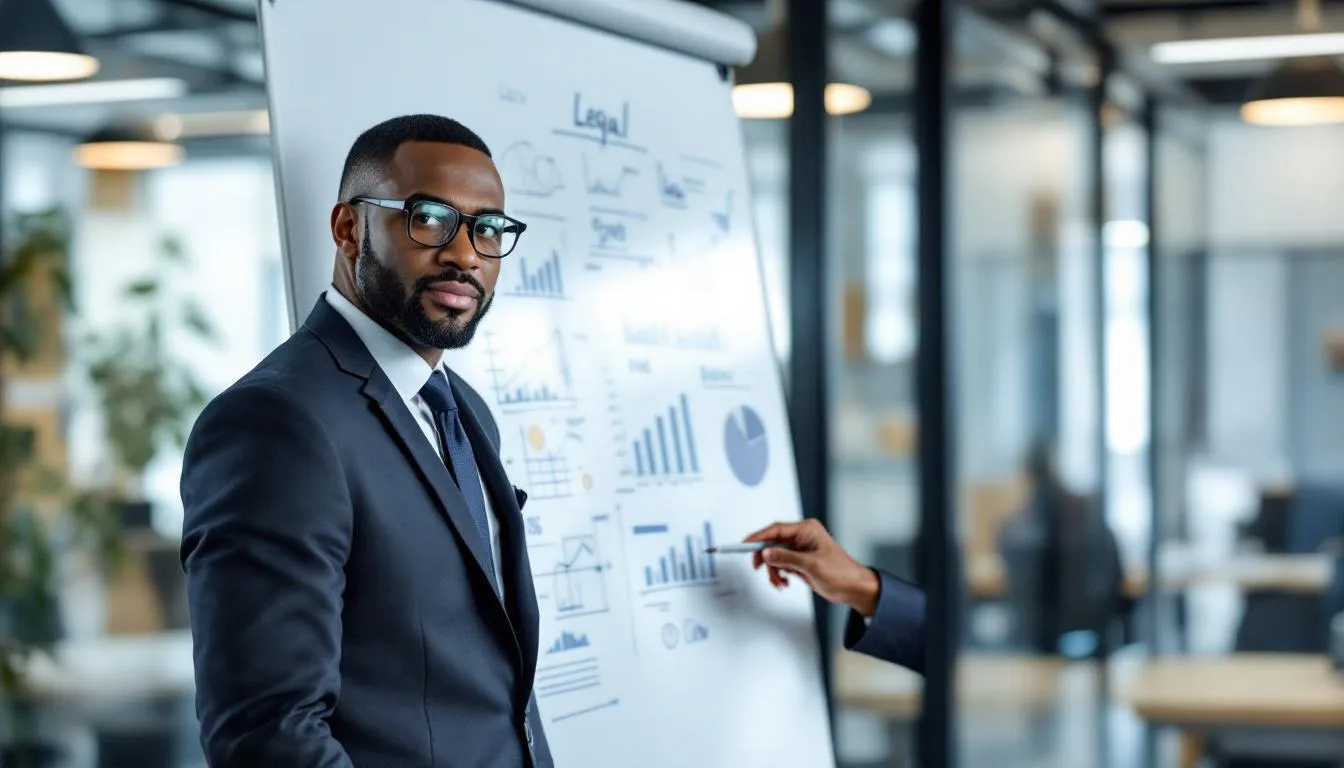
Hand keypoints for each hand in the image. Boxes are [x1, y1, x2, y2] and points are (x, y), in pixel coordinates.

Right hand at [743, 519, 879, 616]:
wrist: (853, 588)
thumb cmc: (841, 573)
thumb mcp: (811, 565)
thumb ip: (786, 558)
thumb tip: (766, 553)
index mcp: (807, 530)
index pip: (776, 529)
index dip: (758, 537)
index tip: (744, 544)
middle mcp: (802, 537)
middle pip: (772, 543)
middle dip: (765, 558)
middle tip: (757, 568)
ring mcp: (800, 549)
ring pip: (775, 556)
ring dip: (773, 570)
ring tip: (780, 581)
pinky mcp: (800, 561)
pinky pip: (781, 564)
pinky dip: (779, 574)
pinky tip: (784, 582)